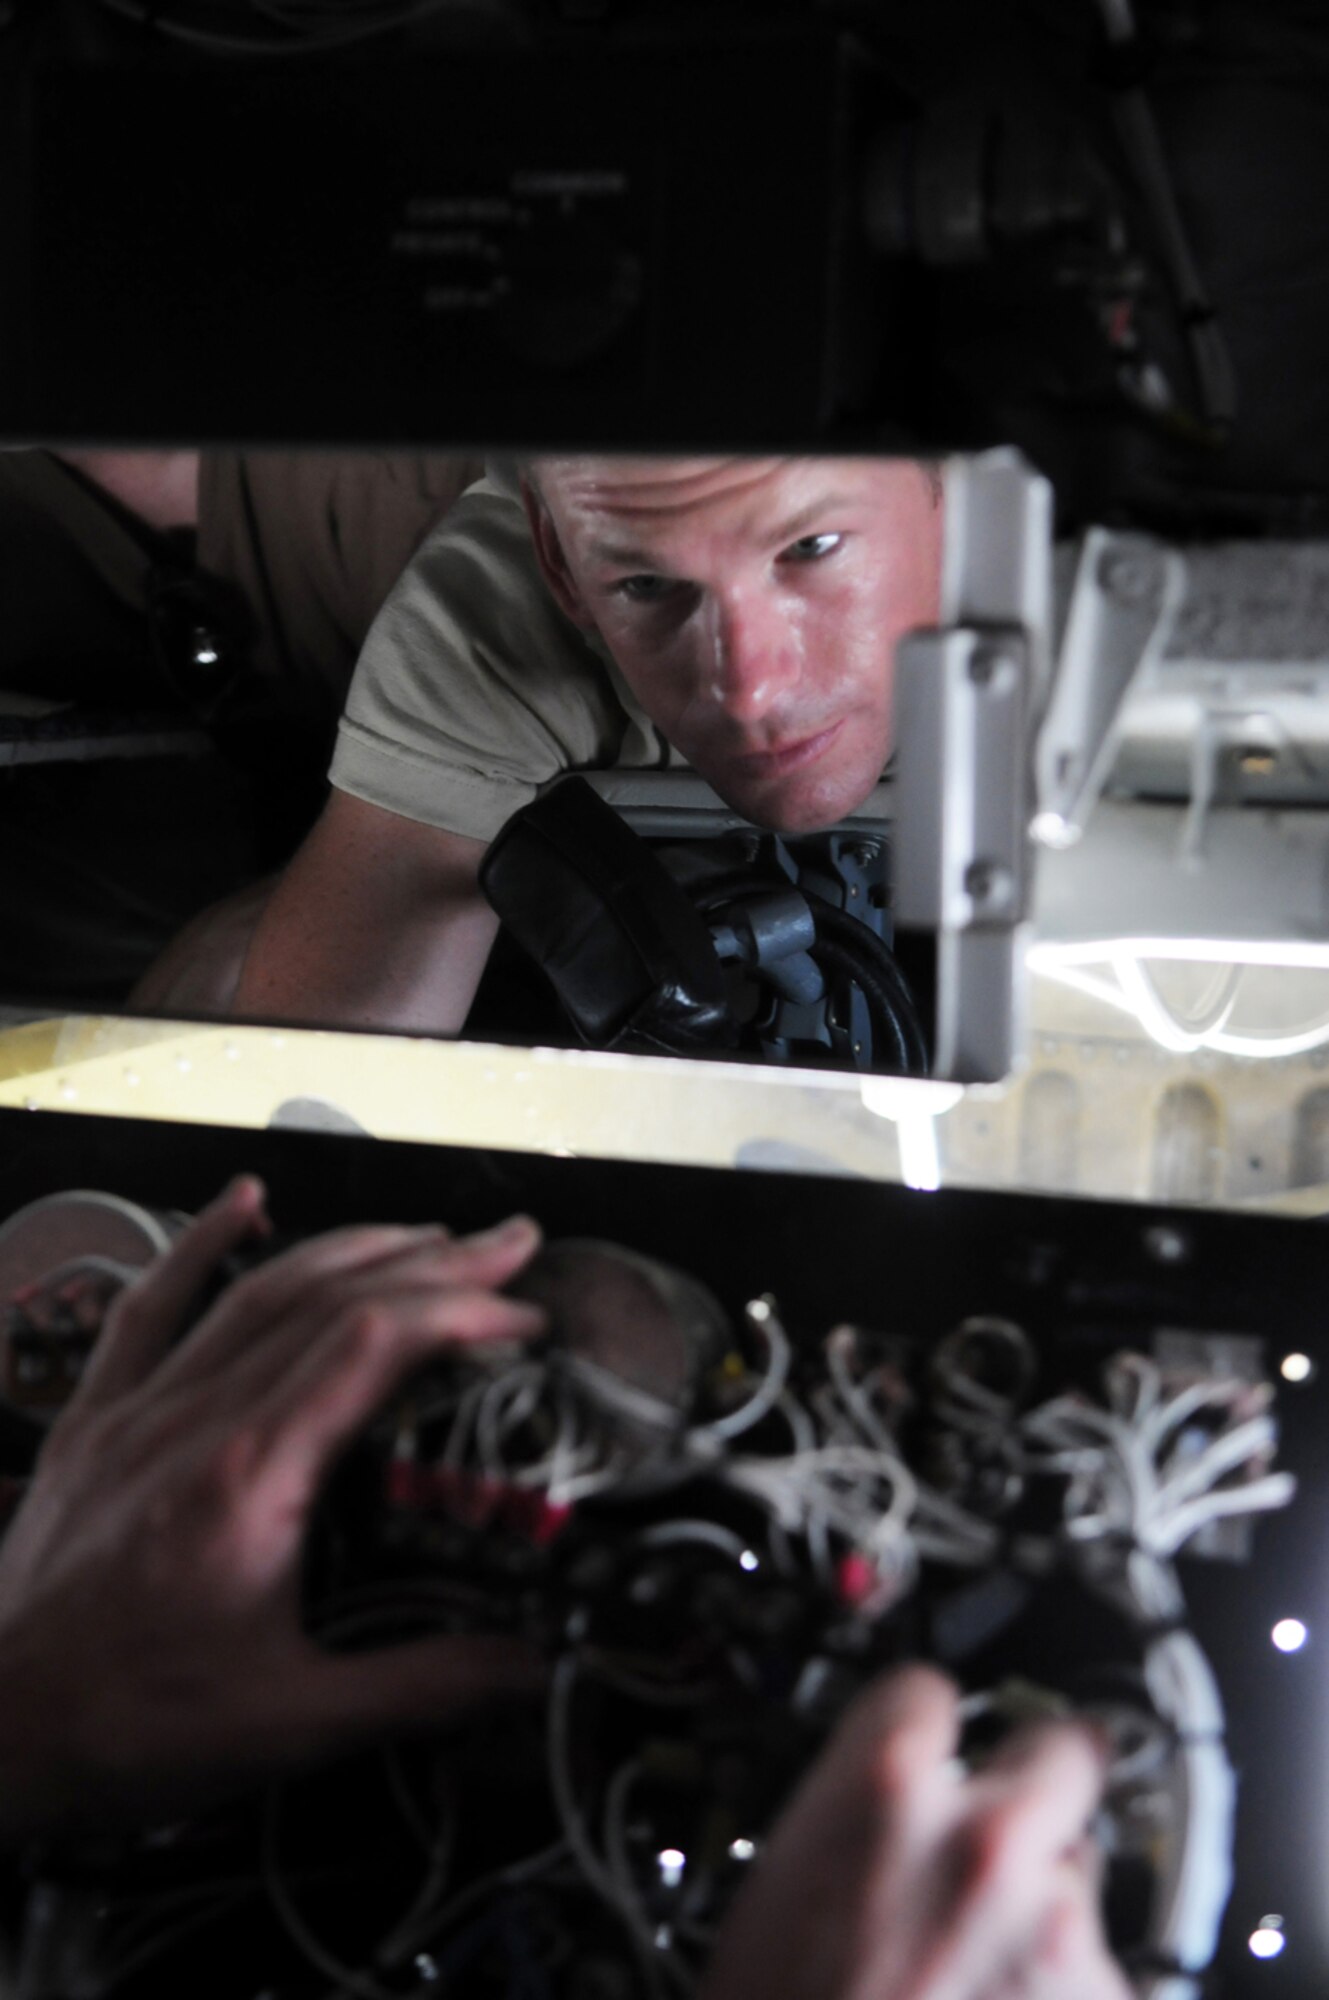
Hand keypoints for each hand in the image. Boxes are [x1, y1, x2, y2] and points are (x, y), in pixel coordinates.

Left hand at [0, 1177, 547, 1841]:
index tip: (523, 1316)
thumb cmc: (126, 1728)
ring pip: (257, 1292)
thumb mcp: (295, 1724)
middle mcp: (195, 1421)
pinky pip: (149, 1308)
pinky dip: (200, 1243)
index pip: (371, 1345)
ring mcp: (139, 1412)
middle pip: (330, 1299)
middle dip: (434, 1262)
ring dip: (352, 1247)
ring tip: (427, 1232)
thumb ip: (423, 1687)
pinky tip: (243, 1201)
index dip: (459, 1312)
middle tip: (510, 1246)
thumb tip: (531, 1667)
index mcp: (249, 1478)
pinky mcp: (97, 1423)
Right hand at [700, 1665, 1129, 1999]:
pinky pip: (1105, 1969)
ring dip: (1046, 1905)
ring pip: (1084, 1870)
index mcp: (884, 1789)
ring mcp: (1058, 1924)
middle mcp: (986, 1837)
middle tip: (1001, 1827)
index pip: (928, 1690)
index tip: (928, 1752)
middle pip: (1062, 1747)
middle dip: (1036, 1784)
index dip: (922, 1730)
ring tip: (979, 1973)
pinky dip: (1065, 1991)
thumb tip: (881, 1806)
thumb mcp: (772, 1893)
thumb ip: (847, 1821)